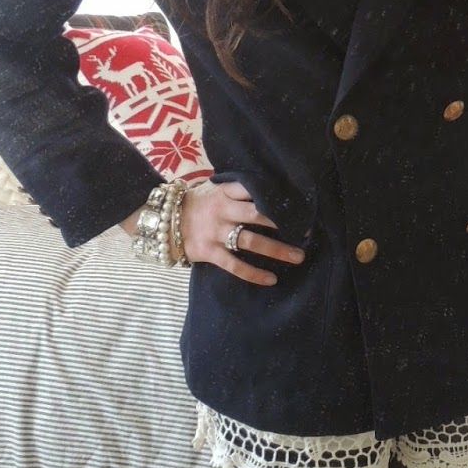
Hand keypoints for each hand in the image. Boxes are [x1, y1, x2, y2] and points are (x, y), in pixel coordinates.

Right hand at [180, 180, 305, 286]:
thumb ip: (235, 189)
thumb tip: (268, 187)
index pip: (253, 188)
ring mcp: (215, 232)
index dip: (276, 194)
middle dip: (283, 222)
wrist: (161, 221)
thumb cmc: (194, 204)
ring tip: (298, 257)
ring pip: (250, 241)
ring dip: (277, 250)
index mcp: (223, 192)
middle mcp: (222, 210)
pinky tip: (271, 279)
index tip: (298, 202)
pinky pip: (234, 265)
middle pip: (257, 214)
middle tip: (306, 230)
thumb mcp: (212, 189)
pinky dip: (253, 274)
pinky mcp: (209, 252)